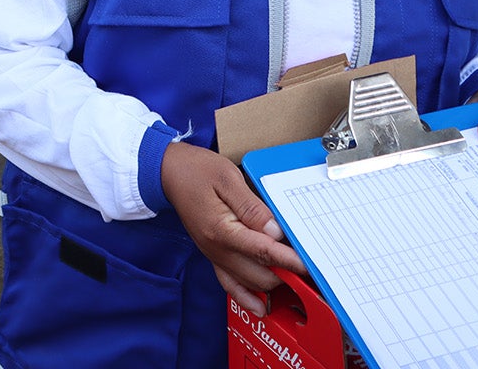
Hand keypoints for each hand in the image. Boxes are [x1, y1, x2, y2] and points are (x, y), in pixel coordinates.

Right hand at [160, 141, 305, 314]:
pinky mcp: (213, 255)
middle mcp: (216, 248)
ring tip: (296, 280)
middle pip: (259, 274)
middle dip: (286, 273)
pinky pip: (230, 285)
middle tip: (308, 265)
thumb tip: (275, 232)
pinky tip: (261, 307)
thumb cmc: (196, 170)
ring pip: (250, 283)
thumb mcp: (227, 178)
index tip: (309, 266)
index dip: (289, 260)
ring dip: (274, 284)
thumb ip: (252, 208)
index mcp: (220, 229)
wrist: (167, 172)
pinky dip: (247, 298)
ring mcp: (214, 254)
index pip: (262, 251)